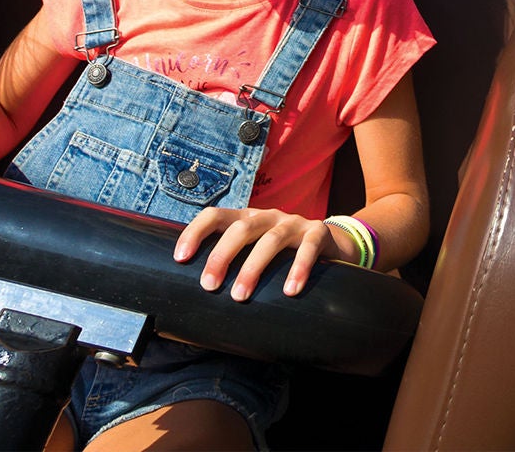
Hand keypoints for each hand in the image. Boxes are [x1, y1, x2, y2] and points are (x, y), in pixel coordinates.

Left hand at [173, 207, 344, 299]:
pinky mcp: (318, 233)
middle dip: (222, 255)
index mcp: (247, 218)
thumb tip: (197, 300)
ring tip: (240, 296)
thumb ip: (235, 264)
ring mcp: (294, 223)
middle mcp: (268, 216)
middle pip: (241, 228)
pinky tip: (290, 290)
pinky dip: (298, 268)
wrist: (334, 246)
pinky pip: (308, 248)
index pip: (215, 215)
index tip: (180, 258)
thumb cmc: (284, 257)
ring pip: (271, 240)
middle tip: (209, 286)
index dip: (195, 232)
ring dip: (253, 268)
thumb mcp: (257, 252)